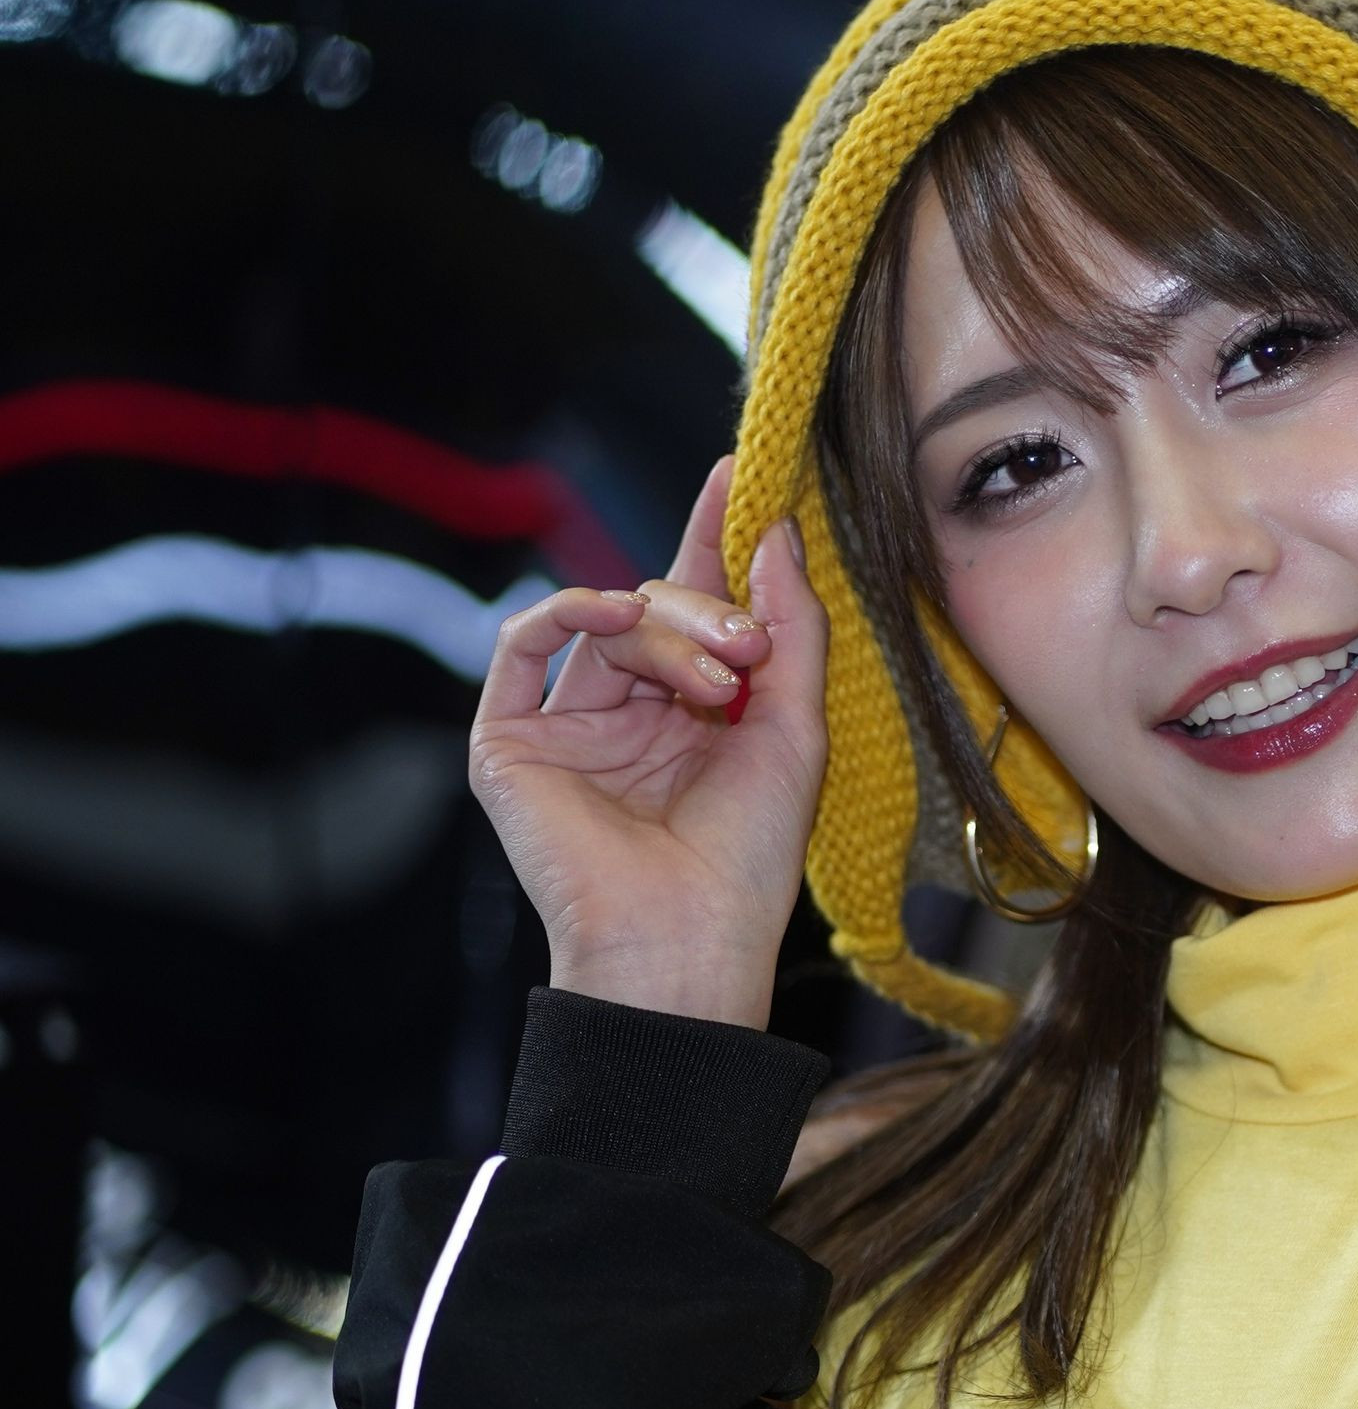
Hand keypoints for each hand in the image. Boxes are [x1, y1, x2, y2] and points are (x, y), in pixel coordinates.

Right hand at [470, 456, 828, 1028]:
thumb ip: (792, 625)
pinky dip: (569, 610)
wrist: (687, 934)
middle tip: (748, 651)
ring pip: (606, 621)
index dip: (715, 541)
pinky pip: (522, 644)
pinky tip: (617, 613)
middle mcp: (629, 713)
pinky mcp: (510, 743)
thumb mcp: (795, 726)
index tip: (741, 474)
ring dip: (666, 628)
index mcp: (694, 714)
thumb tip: (774, 527)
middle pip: (659, 608)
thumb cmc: (749, 854)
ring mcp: (567, 726)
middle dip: (708, 612)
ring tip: (713, 675)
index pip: (698, 607)